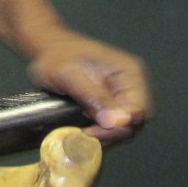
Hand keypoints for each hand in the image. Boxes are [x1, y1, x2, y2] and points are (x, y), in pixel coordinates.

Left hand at [26, 31, 151, 141]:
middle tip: (83, 135)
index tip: (95, 131)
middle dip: (110, 134)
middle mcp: (129, 87)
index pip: (138, 110)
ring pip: (121, 128)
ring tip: (79, 134)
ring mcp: (119, 98)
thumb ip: (93, 96)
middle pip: (133, 123)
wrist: (48, 50)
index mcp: (129, 73)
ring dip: (103, 136)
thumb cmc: (58, 56)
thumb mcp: (70, 74)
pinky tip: (81, 131)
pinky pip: (110, 127)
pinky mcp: (108, 107)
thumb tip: (115, 122)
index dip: (120, 126)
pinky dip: (97, 133)